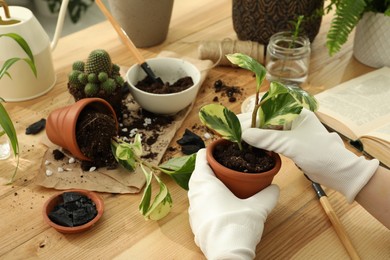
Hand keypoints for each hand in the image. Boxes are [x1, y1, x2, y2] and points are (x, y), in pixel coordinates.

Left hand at [188, 149, 278, 258]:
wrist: (227, 255)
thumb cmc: (237, 227)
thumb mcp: (257, 207)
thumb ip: (267, 195)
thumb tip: (274, 187)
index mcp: (205, 183)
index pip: (201, 157)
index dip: (211, 151)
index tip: (222, 149)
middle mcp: (194, 194)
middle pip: (199, 173)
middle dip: (212, 168)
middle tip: (228, 166)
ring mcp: (193, 210)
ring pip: (198, 190)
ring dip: (209, 184)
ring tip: (226, 185)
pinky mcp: (196, 223)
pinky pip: (200, 204)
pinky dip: (209, 199)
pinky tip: (223, 205)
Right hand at [239, 108, 378, 202]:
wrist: (337, 172)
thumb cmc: (318, 152)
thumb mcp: (290, 144)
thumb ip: (266, 138)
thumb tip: (244, 134)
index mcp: (296, 112)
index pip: (268, 109)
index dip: (251, 116)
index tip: (237, 124)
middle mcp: (292, 120)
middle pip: (266, 119)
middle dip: (250, 125)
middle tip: (234, 132)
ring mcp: (291, 133)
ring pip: (268, 130)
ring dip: (255, 135)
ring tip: (238, 139)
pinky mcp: (291, 144)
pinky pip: (272, 140)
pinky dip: (262, 143)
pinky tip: (251, 147)